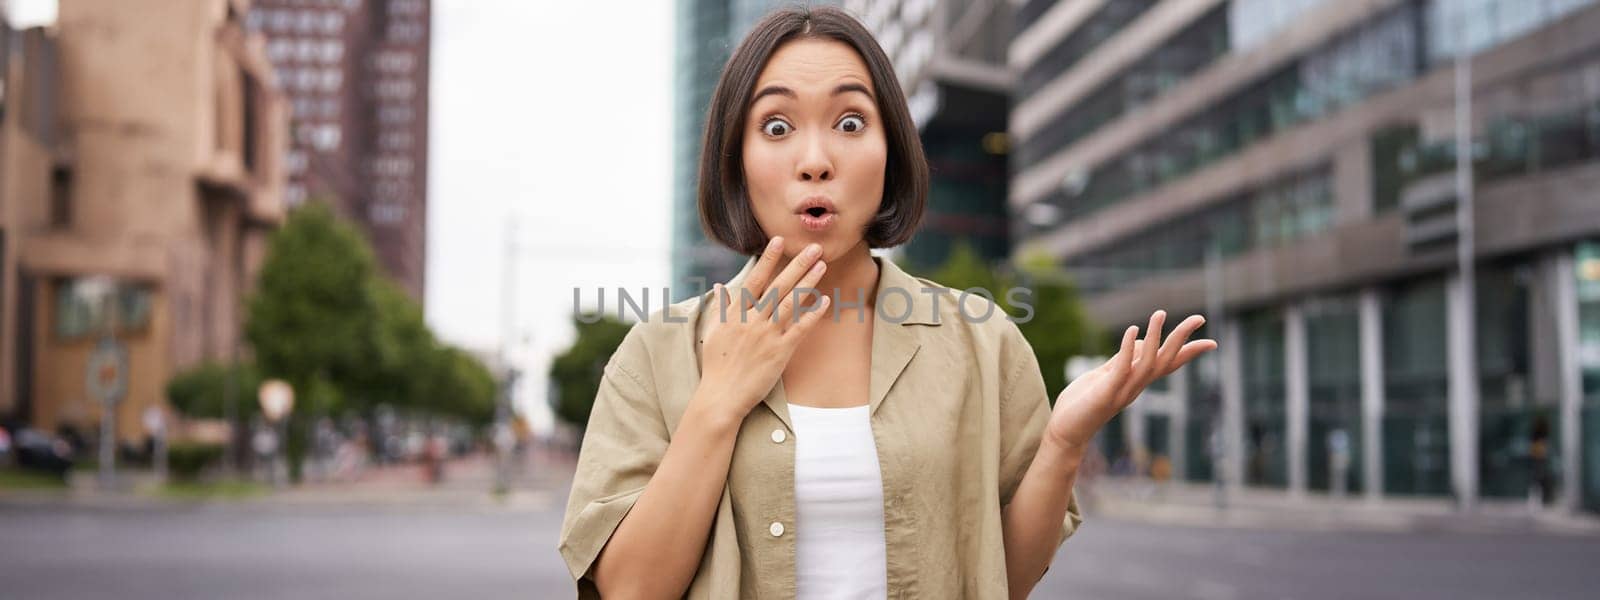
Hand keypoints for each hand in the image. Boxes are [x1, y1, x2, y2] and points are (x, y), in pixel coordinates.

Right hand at [695, 237, 830, 422]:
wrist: (721, 396)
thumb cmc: (716, 366)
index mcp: (735, 314)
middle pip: (778, 286)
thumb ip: (720, 307)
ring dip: (808, 282)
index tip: (779, 241)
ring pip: (791, 303)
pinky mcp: (780, 352)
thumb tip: (720, 285)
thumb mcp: (713, 331)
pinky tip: (824, 301)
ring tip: (822, 266)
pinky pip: (800, 329)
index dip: (767, 259)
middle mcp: (752, 320)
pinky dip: (812, 314)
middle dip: (796, 264)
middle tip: (814, 248)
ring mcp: (767, 335)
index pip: (754, 280)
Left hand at [1044, 311, 1216, 452]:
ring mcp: (1123, 390)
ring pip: (1147, 363)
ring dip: (1155, 337)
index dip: (1189, 353)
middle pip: (1165, 361)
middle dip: (1182, 339)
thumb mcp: (1105, 375)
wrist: (1065, 432)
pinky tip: (1133, 329)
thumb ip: (1121, 359)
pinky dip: (1127, 348)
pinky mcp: (1106, 392)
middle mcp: (1135, 386)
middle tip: (1199, 318)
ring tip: (1159, 313)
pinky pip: (1122, 368)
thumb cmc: (1083, 403)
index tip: (1211, 341)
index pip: (1168, 364)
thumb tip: (1138, 339)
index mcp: (1136, 381)